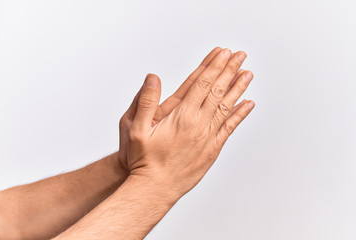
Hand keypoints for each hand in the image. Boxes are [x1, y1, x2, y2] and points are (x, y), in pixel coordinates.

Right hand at [126, 48, 254, 197]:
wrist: (156, 188)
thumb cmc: (144, 160)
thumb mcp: (135, 129)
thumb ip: (145, 101)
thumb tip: (153, 78)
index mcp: (181, 116)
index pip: (201, 84)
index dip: (213, 66)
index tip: (223, 53)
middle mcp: (198, 124)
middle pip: (217, 91)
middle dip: (229, 70)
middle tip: (239, 55)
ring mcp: (208, 137)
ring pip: (227, 107)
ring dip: (238, 88)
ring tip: (247, 73)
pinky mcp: (212, 149)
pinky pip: (230, 128)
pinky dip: (240, 114)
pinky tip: (247, 104)